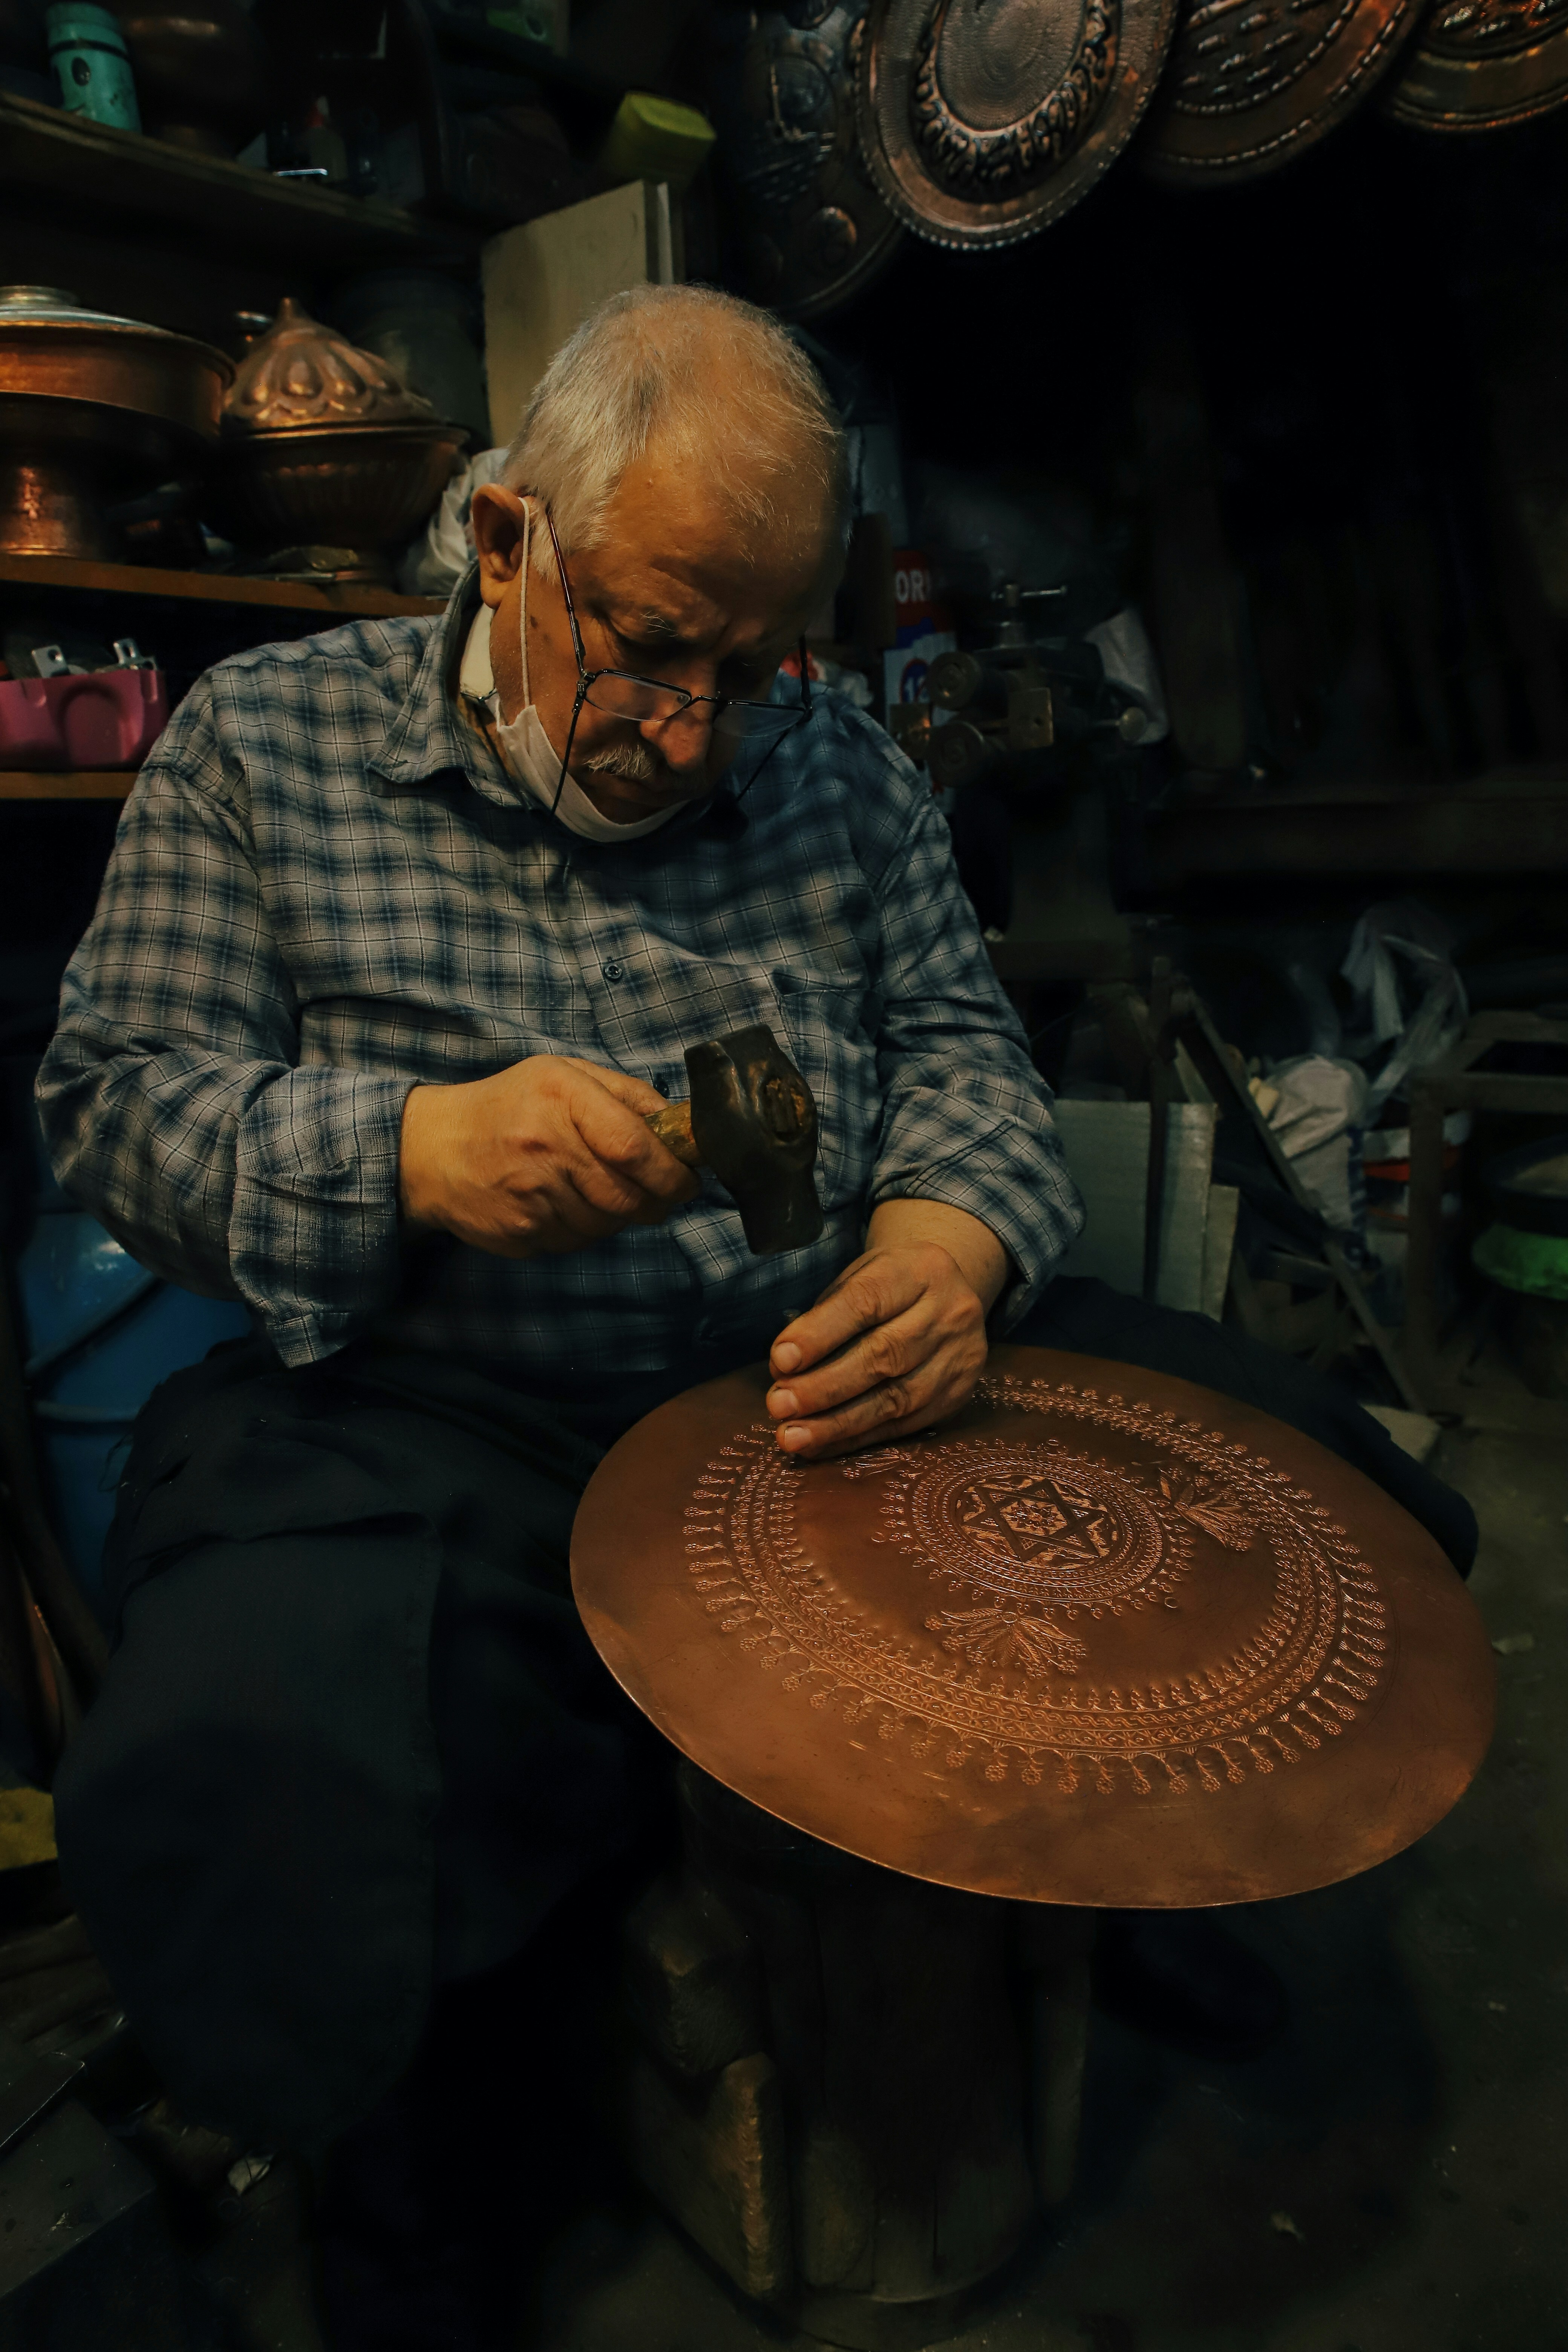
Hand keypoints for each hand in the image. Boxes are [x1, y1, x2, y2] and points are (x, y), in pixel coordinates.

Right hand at [399, 1054, 698, 1256]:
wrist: (432, 1149)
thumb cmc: (509, 1106)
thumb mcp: (564, 1075)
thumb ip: (626, 1095)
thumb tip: (680, 1125)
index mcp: (563, 1097)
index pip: (636, 1147)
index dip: (672, 1173)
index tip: (687, 1180)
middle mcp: (545, 1146)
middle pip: (628, 1196)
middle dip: (656, 1201)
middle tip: (658, 1194)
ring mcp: (529, 1195)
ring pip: (606, 1225)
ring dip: (616, 1216)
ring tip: (595, 1190)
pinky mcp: (518, 1232)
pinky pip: (575, 1242)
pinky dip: (583, 1229)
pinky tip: (563, 1203)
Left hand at [765, 1202, 1006, 1458]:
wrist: (951, 1291)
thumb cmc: (889, 1285)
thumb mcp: (860, 1277)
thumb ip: (825, 1317)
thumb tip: (784, 1368)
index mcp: (919, 1271)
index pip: (866, 1302)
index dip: (821, 1334)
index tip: (780, 1360)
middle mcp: (948, 1313)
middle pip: (884, 1355)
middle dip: (824, 1387)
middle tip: (779, 1405)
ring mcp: (959, 1358)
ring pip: (896, 1399)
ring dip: (837, 1423)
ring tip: (793, 1436)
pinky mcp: (957, 1395)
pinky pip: (904, 1425)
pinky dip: (856, 1438)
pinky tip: (820, 1446)